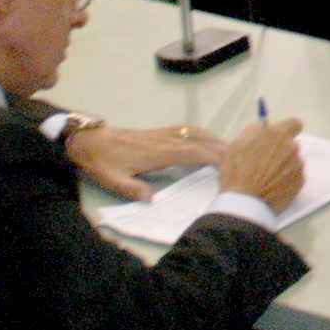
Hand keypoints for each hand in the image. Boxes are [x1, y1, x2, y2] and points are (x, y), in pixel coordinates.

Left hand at [66, 122, 225, 198]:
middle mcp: (164, 140)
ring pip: (195, 133)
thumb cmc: (101, 162)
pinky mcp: (158, 132)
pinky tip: (205, 139)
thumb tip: (151, 200)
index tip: (230, 166)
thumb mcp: (111, 180)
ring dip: (214, 139)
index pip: (193, 153)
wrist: (87, 140)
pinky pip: (186, 130)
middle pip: (199, 141)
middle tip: (242, 157)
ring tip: (230, 148)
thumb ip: (131, 190)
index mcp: (157, 153)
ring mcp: (162, 134)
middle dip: (221, 148)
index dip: (214, 158)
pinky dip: (201, 133)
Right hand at [217, 116, 305, 214]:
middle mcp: (292, 147)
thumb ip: (254, 131)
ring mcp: (297, 164)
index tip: (280, 137)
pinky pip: (295, 175)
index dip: (287, 130)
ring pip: (293, 160)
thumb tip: (263, 127)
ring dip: (283, 165)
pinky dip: (286, 179)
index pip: (294, 124)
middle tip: (266, 162)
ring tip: (266, 177)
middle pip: (291, 144)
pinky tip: (272, 186)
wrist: (245, 201)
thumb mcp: (238, 143)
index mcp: (278, 134)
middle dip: (281, 150)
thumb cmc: (237, 171)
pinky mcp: (300, 181)